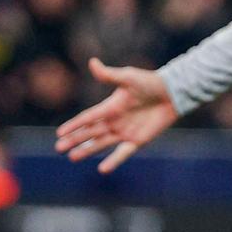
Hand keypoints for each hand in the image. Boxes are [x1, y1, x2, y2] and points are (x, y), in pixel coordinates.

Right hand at [54, 58, 178, 173]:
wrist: (172, 93)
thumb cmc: (150, 82)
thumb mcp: (128, 77)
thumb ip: (109, 75)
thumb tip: (92, 62)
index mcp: (110, 107)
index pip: (88, 117)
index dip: (74, 125)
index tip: (59, 133)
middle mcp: (114, 121)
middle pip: (91, 132)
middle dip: (75, 140)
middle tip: (59, 148)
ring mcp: (125, 132)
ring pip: (101, 143)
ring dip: (88, 150)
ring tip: (73, 157)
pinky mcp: (138, 140)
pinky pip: (123, 153)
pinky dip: (113, 161)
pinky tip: (103, 169)